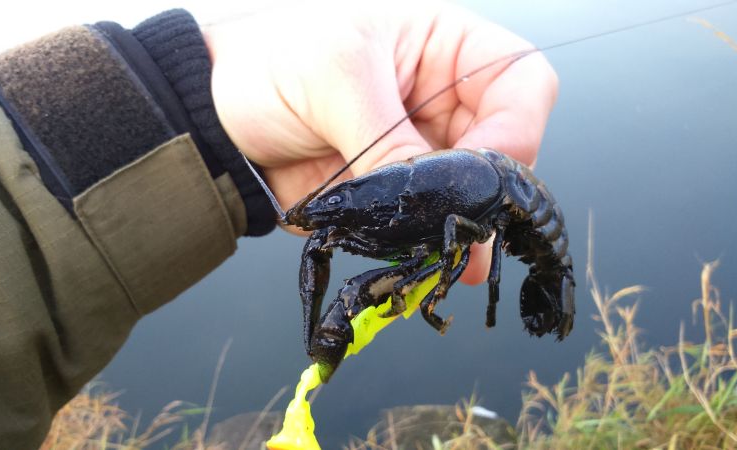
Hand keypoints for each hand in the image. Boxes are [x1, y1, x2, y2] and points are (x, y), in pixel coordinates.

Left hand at [204, 0, 557, 284]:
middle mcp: (444, 102)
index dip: (517, 126)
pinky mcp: (397, 197)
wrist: (217, 117)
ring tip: (453, 261)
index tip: (482, 168)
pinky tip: (423, 263)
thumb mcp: (337, 79)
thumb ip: (389, 143)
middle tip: (468, 228)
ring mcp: (422, 154)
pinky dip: (428, 246)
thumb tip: (432, 204)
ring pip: (470, 196)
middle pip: (506, 148)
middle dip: (491, 191)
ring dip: (464, 229)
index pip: (519, 82)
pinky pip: (428, 226)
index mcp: (445, 48)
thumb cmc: (272, 63)